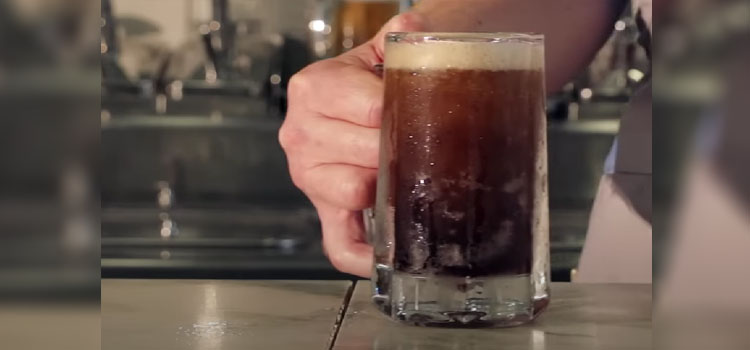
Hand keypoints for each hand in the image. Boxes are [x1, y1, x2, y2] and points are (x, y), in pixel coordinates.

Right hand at [279, 13, 424, 276]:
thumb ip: (397, 37)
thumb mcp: (379, 51)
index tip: (423, 114)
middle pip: (363, 151)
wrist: (354, 102)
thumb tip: (412, 29)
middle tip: (427, 146)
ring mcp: (309, 176)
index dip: (402, 114)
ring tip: (409, 175)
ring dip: (386, 188)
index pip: (367, 109)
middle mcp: (301, 133)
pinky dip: (362, 255)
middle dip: (400, 151)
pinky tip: (388, 253)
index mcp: (313, 89)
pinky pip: (337, 243)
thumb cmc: (367, 81)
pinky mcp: (323, 209)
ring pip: (350, 192)